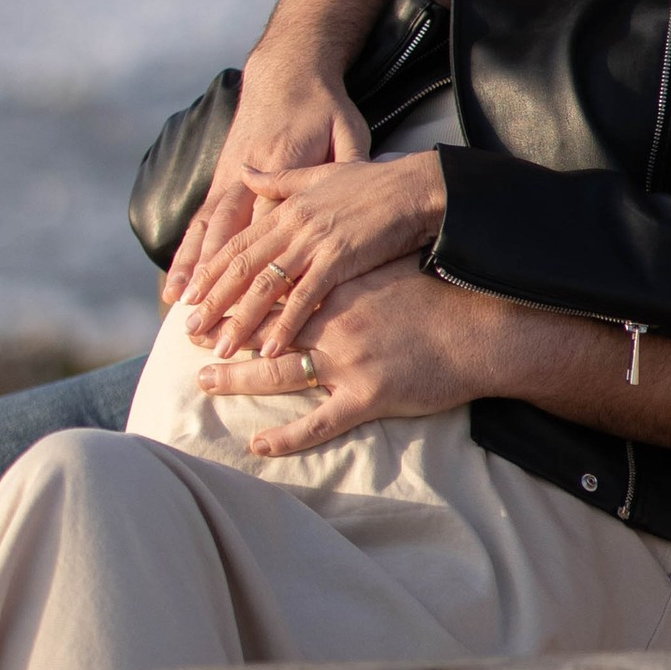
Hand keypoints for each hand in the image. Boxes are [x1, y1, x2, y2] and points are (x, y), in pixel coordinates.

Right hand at [163, 55, 370, 307]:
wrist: (287, 70)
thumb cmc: (323, 106)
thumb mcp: (346, 132)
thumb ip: (344, 167)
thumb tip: (356, 200)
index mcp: (283, 166)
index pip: (269, 223)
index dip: (262, 263)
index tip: (256, 301)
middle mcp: (247, 177)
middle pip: (229, 236)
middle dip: (216, 281)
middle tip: (206, 317)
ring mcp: (229, 179)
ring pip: (206, 232)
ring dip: (192, 270)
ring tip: (178, 306)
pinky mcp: (221, 180)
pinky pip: (199, 223)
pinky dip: (187, 253)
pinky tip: (175, 282)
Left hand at [182, 147, 447, 362]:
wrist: (415, 188)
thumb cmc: (374, 183)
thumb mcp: (319, 175)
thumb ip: (279, 179)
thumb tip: (244, 171)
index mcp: (286, 207)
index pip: (237, 242)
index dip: (210, 270)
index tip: (188, 296)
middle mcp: (293, 225)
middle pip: (242, 267)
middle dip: (214, 301)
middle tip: (189, 331)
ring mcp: (314, 242)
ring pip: (266, 286)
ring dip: (241, 320)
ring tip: (221, 349)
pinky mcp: (339, 260)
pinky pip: (304, 298)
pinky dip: (285, 325)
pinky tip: (269, 350)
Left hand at [195, 263, 492, 457]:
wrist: (482, 329)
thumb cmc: (438, 291)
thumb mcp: (387, 255)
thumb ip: (348, 237)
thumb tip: (342, 225)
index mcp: (338, 285)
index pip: (274, 283)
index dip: (235, 286)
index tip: (206, 289)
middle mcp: (334, 322)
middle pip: (264, 325)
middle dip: (222, 330)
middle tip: (188, 335)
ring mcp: (348, 361)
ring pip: (279, 371)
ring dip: (238, 378)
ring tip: (204, 380)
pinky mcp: (367, 397)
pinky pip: (318, 423)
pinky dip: (285, 436)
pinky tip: (257, 444)